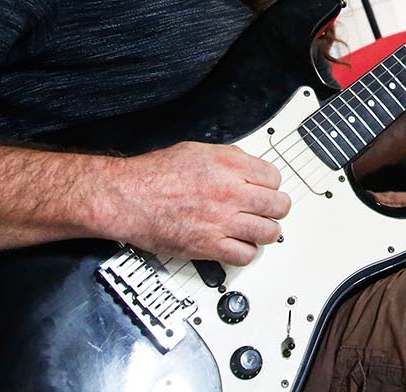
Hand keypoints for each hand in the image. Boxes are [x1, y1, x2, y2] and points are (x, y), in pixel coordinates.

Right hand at [102, 142, 290, 265]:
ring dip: (265, 231)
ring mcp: (222, 221)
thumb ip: (228, 158)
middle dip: (275, 208)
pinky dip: (246, 252)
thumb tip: (247, 167)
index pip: (274, 177)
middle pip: (278, 205)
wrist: (128, 197)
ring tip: (257, 229)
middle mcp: (230, 193)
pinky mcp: (209, 246)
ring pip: (268, 232)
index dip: (271, 185)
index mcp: (229, 165)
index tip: (266, 190)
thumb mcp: (197, 150)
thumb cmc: (153, 174)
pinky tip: (238, 245)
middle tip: (268, 211)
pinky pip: (245, 255)